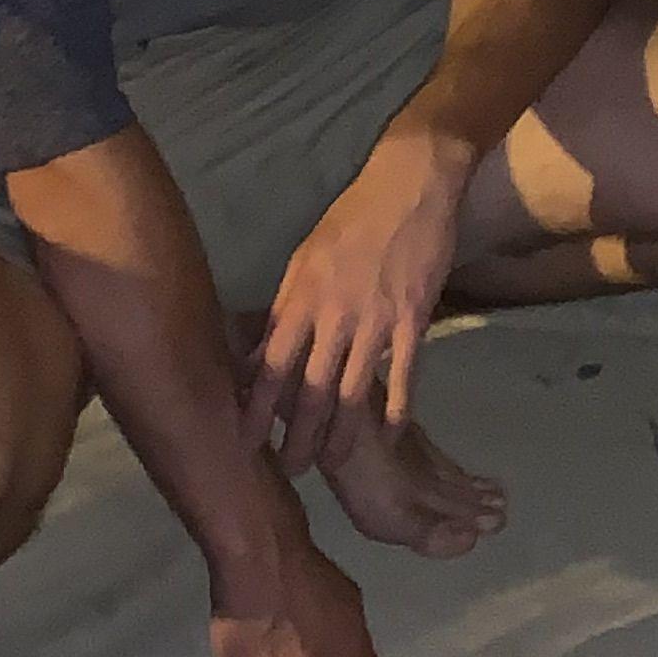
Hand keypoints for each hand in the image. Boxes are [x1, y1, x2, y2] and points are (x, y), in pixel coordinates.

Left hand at [243, 127, 477, 472]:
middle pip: (310, 388)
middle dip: (297, 435)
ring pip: (353, 390)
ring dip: (340, 433)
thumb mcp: (306, 256)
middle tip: (290, 470)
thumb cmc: (353, 218)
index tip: (243, 441)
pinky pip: (404, 374)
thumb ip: (288, 306)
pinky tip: (392, 435)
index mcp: (301, 297)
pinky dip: (398, 409)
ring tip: (330, 463)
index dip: (256, 407)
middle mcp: (334, 314)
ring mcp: (375, 319)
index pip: (270, 364)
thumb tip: (264, 350)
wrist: (409, 186)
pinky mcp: (413, 318)